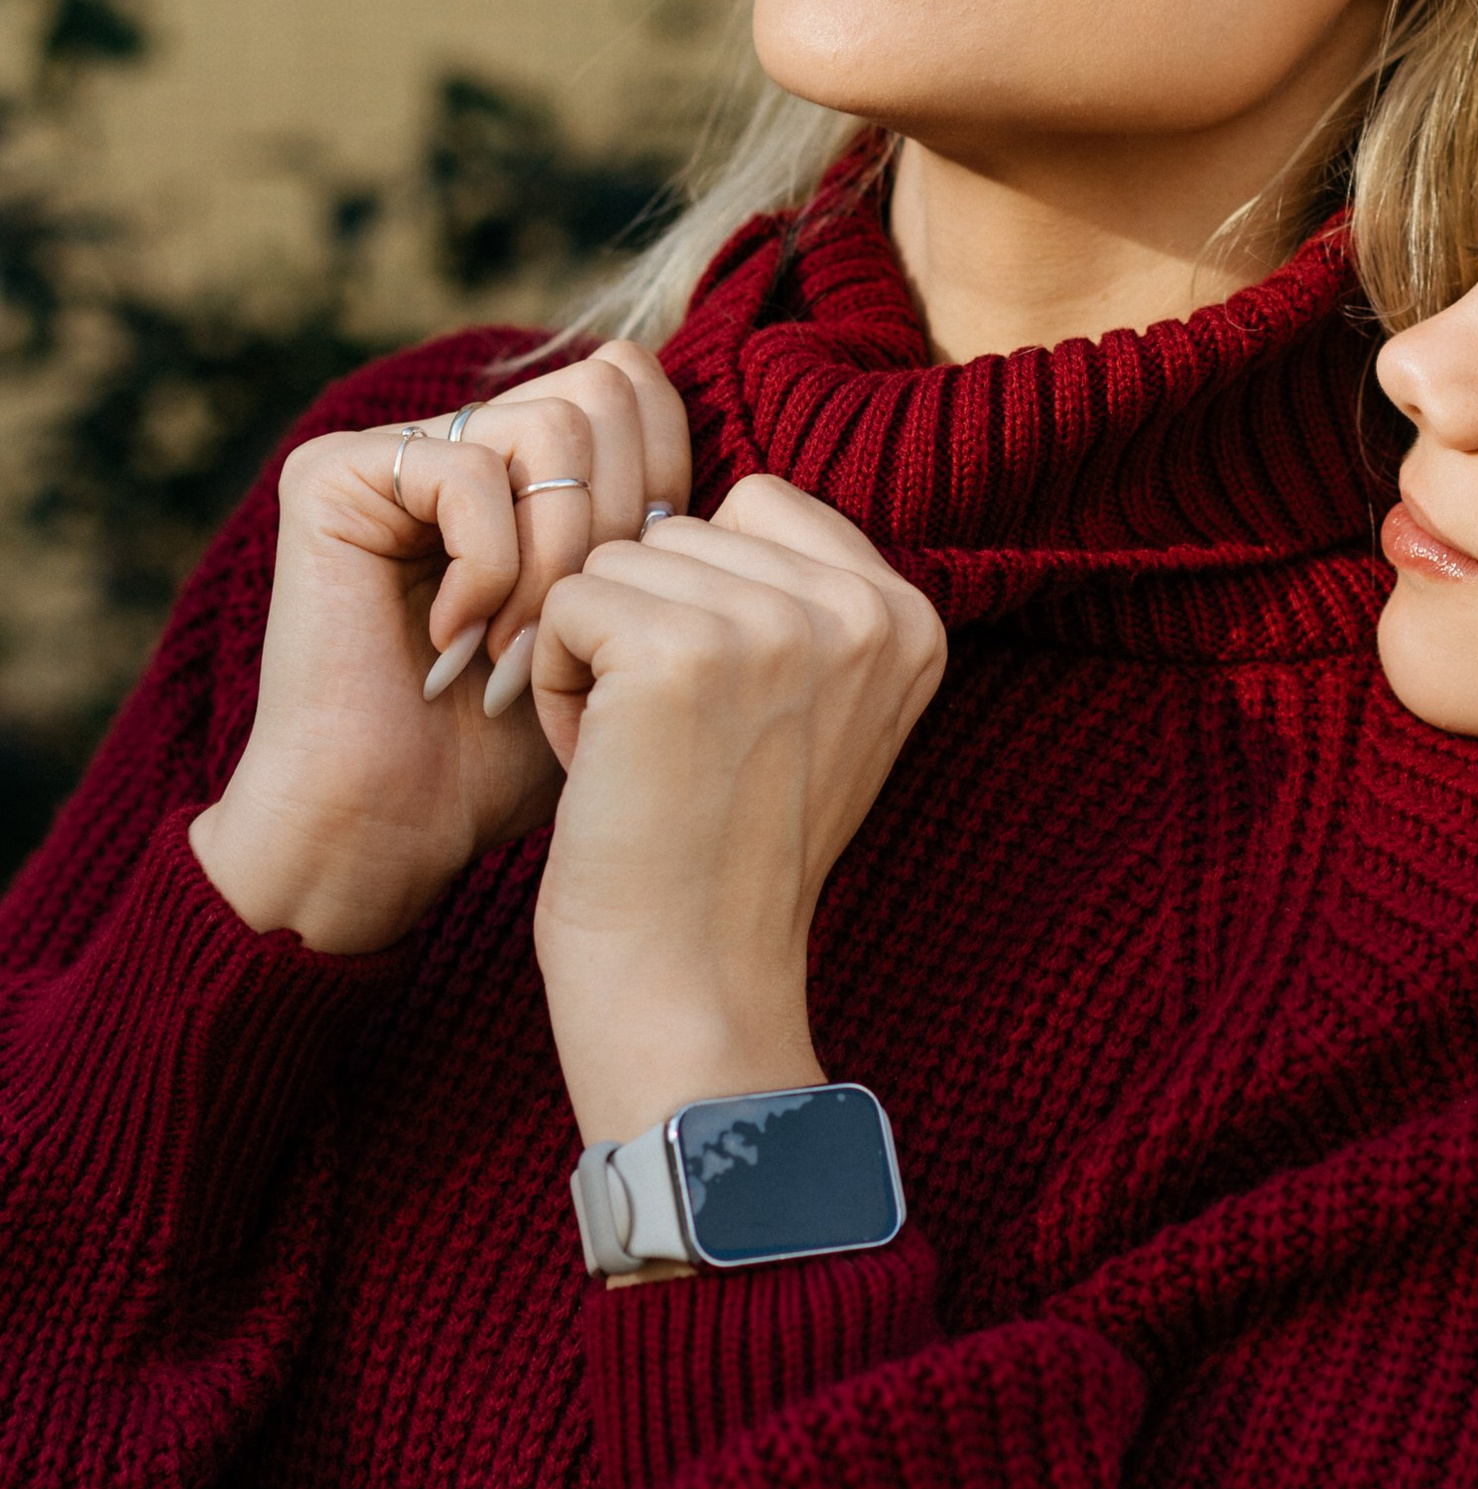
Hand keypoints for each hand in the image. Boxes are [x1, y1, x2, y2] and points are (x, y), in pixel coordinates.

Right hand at [191, 344, 693, 954]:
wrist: (394, 829)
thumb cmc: (518, 755)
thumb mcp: (626, 638)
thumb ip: (668, 545)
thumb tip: (759, 484)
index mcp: (534, 461)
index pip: (642, 386)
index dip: (670, 482)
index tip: (645, 601)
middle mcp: (465, 433)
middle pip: (606, 386)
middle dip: (620, 523)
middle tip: (579, 634)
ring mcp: (397, 448)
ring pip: (552, 428)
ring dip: (557, 559)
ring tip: (517, 654)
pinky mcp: (334, 475)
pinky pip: (470, 471)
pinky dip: (487, 571)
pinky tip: (456, 644)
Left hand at [524, 476, 945, 1142]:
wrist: (693, 987)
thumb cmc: (725, 855)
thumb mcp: (814, 715)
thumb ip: (799, 604)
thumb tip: (719, 501)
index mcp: (909, 617)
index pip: (758, 508)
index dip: (704, 598)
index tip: (722, 711)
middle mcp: (862, 608)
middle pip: (684, 531)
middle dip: (648, 627)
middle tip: (677, 748)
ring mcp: (776, 624)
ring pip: (620, 561)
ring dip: (599, 655)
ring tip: (642, 759)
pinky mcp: (681, 650)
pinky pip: (569, 601)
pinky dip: (558, 683)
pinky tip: (600, 764)